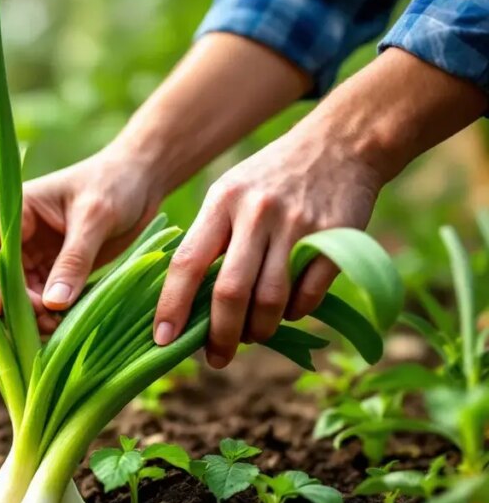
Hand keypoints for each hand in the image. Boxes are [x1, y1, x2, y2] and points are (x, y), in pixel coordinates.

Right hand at [0, 144, 170, 330]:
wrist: (141, 181)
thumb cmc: (115, 185)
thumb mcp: (95, 218)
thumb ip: (74, 260)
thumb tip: (52, 304)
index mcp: (13, 210)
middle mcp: (13, 235)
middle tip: (22, 332)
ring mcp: (29, 256)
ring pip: (11, 296)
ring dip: (23, 317)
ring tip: (51, 329)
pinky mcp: (49, 273)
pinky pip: (35, 302)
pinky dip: (42, 317)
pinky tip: (59, 327)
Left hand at [152, 126, 381, 368]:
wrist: (341, 144)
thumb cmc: (271, 180)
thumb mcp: (230, 194)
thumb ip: (210, 240)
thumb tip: (186, 303)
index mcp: (222, 203)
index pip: (187, 263)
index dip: (172, 306)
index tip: (161, 340)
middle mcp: (256, 213)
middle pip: (230, 291)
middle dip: (220, 334)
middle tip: (216, 358)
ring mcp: (296, 225)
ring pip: (270, 299)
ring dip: (259, 329)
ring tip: (254, 336)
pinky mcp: (334, 238)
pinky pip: (308, 294)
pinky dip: (295, 313)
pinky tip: (288, 313)